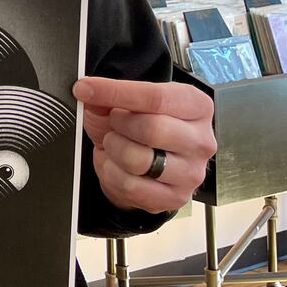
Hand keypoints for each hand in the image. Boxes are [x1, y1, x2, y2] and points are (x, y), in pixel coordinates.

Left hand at [74, 76, 216, 213]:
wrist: (137, 163)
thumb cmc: (135, 126)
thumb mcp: (122, 101)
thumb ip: (107, 93)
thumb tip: (87, 90)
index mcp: (196, 106)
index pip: (156, 98)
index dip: (115, 92)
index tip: (85, 89)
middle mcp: (201, 140)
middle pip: (152, 129)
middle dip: (118, 124)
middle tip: (113, 123)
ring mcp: (192, 172)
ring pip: (138, 160)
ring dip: (114, 149)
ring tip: (116, 144)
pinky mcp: (176, 198)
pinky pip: (130, 185)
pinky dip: (113, 173)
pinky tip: (118, 166)